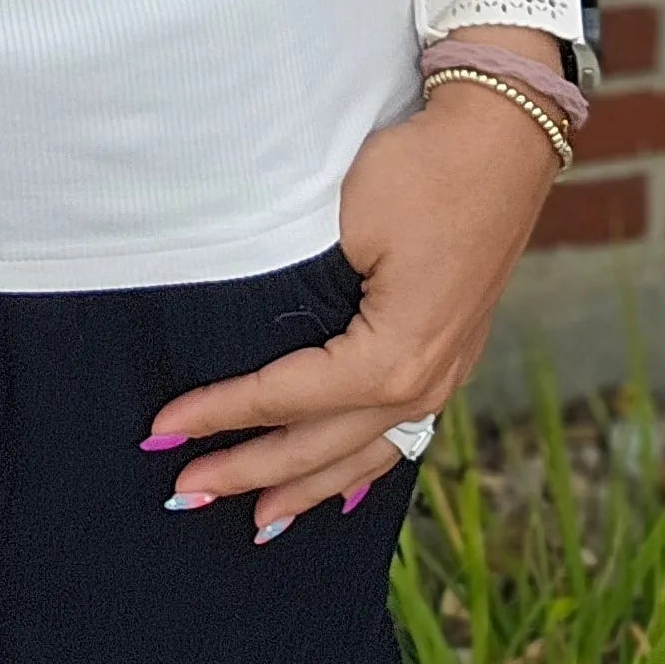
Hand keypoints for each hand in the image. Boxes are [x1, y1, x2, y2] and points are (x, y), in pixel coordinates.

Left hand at [141, 82, 557, 536]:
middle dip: (249, 471)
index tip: (161, 429)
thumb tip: (251, 332)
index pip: (284, 399)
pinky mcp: (449, 358)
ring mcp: (443, 377)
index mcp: (390, 360)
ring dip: (305, 488)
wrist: (503, 142)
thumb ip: (299, 291)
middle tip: (184, 489)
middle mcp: (422, 385)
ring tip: (256, 522)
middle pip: (319, 446)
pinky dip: (358, 468)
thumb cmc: (420, 173)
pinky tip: (340, 488)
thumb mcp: (345, 223)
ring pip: (362, 456)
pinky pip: (396, 436)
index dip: (219, 413)